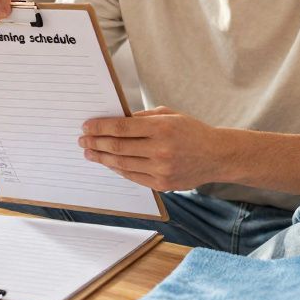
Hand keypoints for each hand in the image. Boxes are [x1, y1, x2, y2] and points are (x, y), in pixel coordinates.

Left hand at [79, 106, 224, 190]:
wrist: (216, 156)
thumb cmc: (192, 131)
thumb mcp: (169, 115)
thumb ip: (143, 118)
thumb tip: (115, 120)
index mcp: (162, 128)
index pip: (122, 128)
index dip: (100, 127)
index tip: (87, 126)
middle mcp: (161, 150)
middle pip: (118, 147)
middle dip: (96, 143)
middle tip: (83, 140)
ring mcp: (161, 169)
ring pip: (122, 164)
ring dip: (102, 158)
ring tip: (90, 152)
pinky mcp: (162, 184)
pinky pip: (132, 177)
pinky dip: (117, 169)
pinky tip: (108, 163)